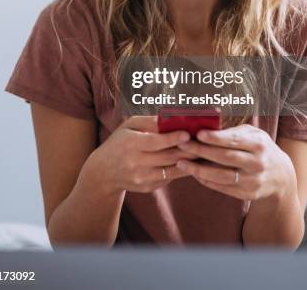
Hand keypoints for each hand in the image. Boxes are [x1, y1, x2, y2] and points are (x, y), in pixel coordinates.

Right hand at [84, 115, 198, 194]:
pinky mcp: (147, 188)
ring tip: (201, 153)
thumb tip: (170, 118)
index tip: (188, 133)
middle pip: (167, 157)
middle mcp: (135, 163)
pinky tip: (189, 162)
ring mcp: (142, 178)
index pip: (155, 142)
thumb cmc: (119, 142)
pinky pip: (168, 178)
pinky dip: (180, 170)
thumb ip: (148, 121)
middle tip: (203, 142)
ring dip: (188, 162)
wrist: (104, 172)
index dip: (173, 138)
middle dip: (187, 150)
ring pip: (171, 170)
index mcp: (130, 144)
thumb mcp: (128, 126)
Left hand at [175, 123, 295, 200]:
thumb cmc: (260, 149)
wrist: (281, 177)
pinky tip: (194, 173)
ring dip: (199, 169)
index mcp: (259, 144)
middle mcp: (257, 163)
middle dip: (202, 151)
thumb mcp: (254, 134)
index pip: (234, 141)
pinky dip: (206, 180)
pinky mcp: (247, 194)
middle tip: (182, 145)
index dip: (216, 137)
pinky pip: (223, 188)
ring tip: (182, 162)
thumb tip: (208, 125)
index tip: (198, 133)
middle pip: (226, 158)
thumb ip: (234, 131)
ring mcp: (253, 181)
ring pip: (222, 176)